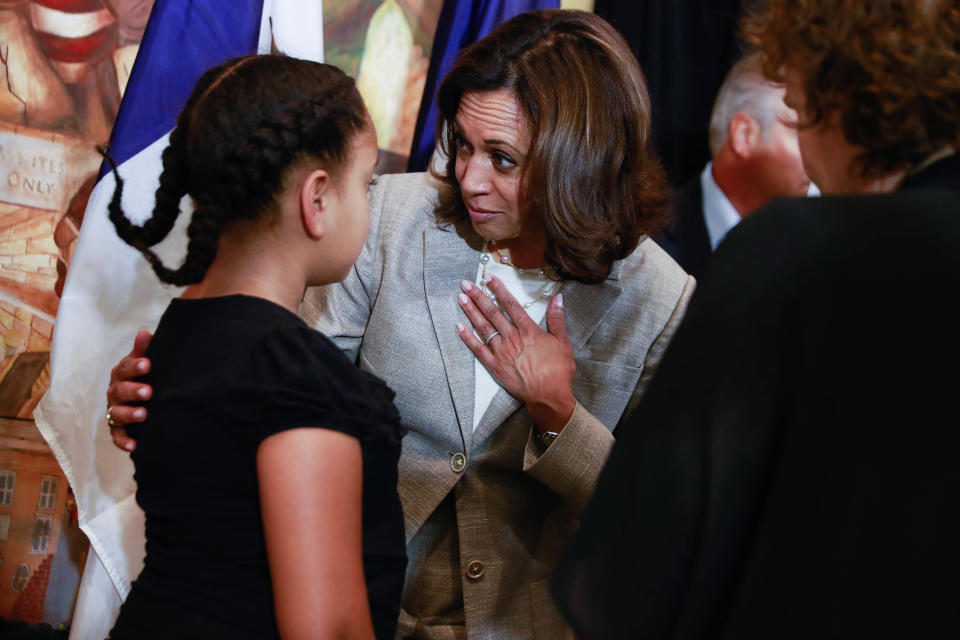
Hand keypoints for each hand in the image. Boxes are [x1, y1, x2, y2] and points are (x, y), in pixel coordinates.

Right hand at [105, 330, 153, 451]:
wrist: (140, 399)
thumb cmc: (143, 377)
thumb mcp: (143, 362)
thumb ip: (143, 350)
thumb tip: (145, 333)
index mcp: (122, 374)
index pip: (125, 368)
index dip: (135, 366)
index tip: (147, 364)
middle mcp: (115, 391)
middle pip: (120, 391)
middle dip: (133, 391)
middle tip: (148, 391)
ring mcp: (114, 410)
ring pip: (116, 413)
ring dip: (129, 414)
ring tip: (143, 415)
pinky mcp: (118, 429)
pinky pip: (117, 436)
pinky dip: (123, 441)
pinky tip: (134, 446)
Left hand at [456, 275, 575, 432]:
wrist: (549, 396)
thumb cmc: (559, 370)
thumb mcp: (562, 342)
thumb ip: (557, 318)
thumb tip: (558, 297)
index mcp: (528, 330)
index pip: (510, 304)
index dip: (499, 289)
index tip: (489, 278)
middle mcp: (512, 338)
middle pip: (492, 312)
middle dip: (478, 296)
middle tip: (466, 284)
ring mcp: (501, 352)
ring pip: (483, 327)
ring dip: (471, 312)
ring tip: (461, 298)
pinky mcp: (495, 367)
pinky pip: (478, 350)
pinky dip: (468, 338)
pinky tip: (459, 327)